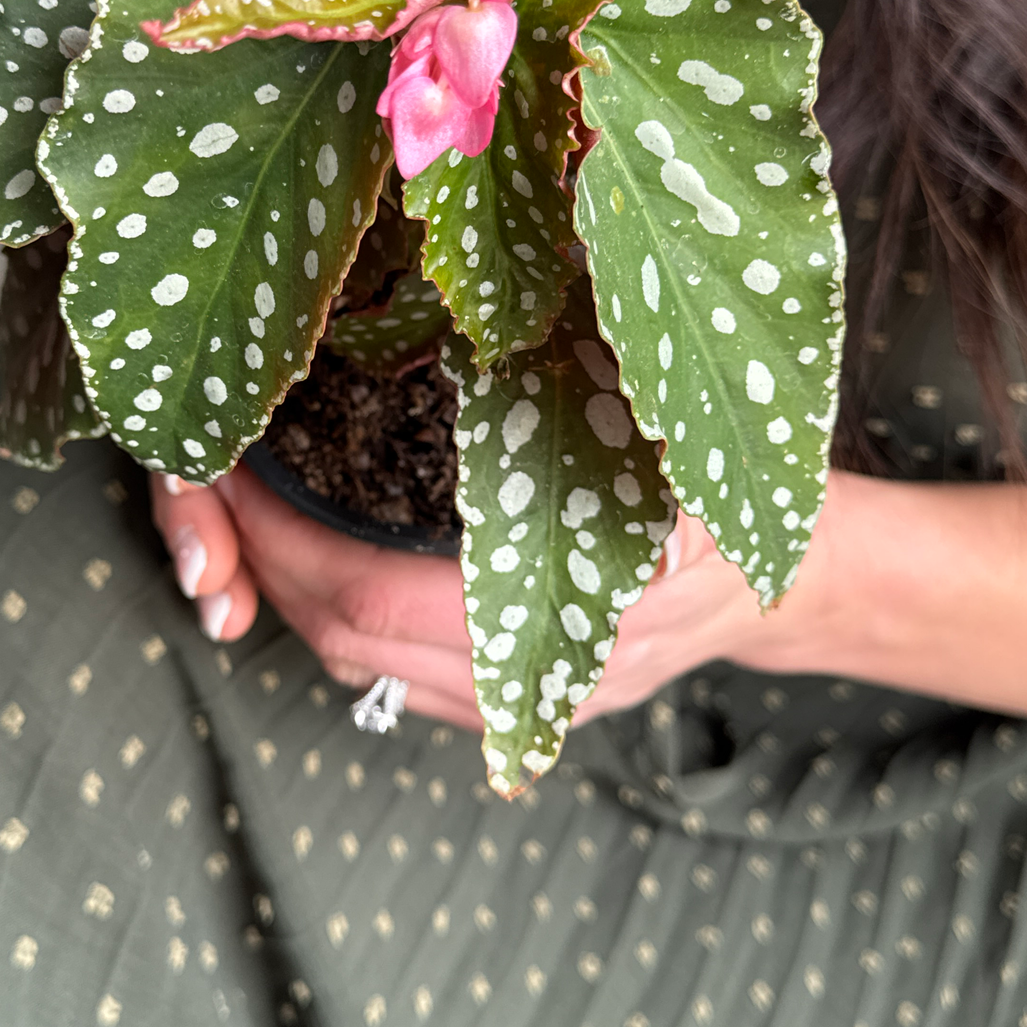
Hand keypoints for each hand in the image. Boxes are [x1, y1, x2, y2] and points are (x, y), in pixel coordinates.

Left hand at [150, 466, 809, 731]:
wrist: (806, 577)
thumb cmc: (748, 485)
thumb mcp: (680, 430)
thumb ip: (591, 400)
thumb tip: (490, 326)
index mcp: (577, 605)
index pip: (380, 599)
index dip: (291, 544)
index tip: (238, 478)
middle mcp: (546, 673)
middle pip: (354, 647)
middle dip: (271, 569)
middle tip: (221, 493)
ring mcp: (537, 700)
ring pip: (372, 673)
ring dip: (301, 600)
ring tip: (261, 518)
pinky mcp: (531, 701)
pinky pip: (406, 681)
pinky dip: (348, 624)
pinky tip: (329, 561)